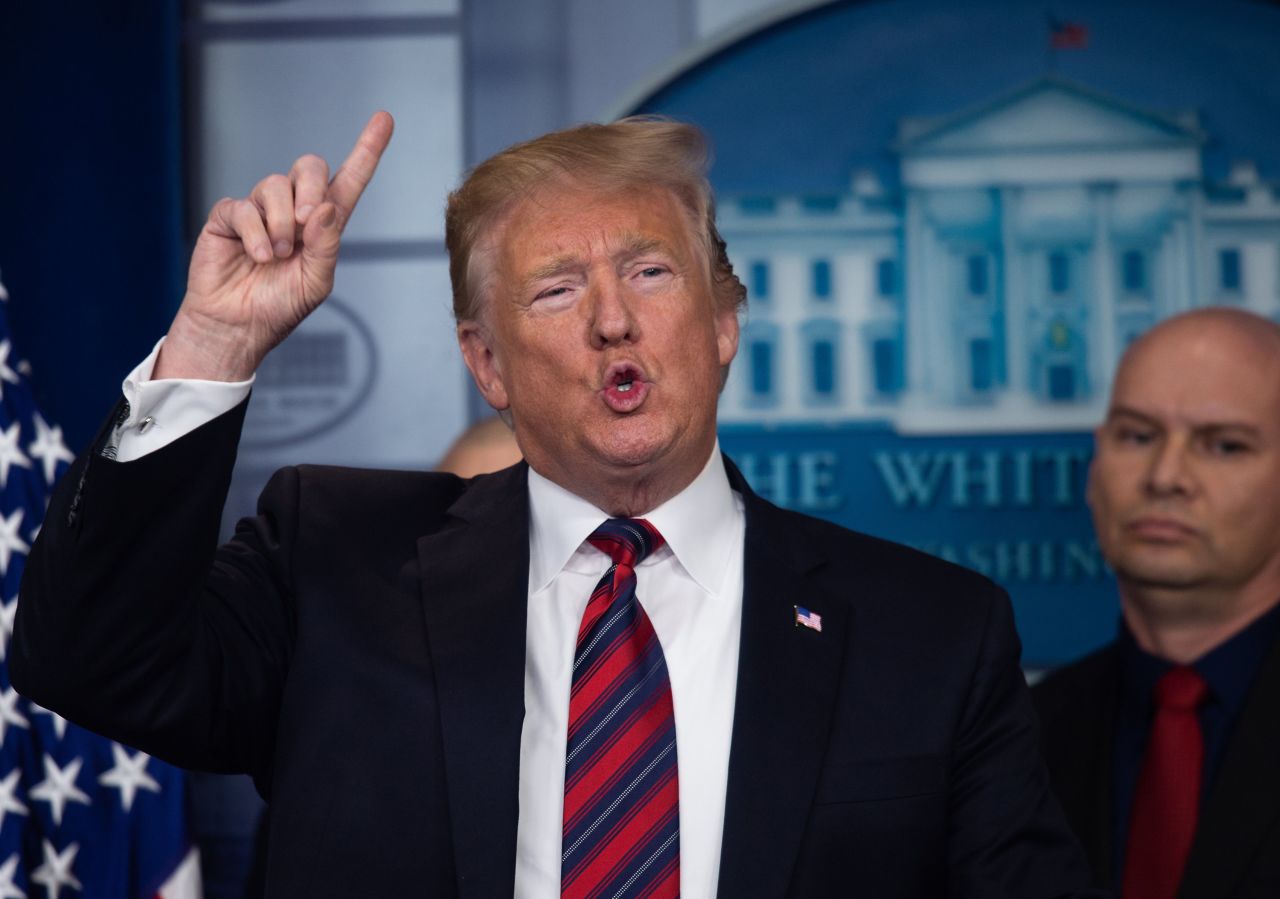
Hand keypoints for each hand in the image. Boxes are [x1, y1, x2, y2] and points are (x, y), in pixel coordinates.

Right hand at [155, 111, 394, 380]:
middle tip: (307, 221)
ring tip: (277, 255)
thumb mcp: (316, 283)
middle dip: (313, 188)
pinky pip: (245, 207)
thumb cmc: (279, 307)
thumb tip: (327, 207)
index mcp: (323, 226)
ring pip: (275, 184)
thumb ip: (327, 246)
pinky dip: (256, 233)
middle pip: (310, 167)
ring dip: (281, 222)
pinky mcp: (229, 217)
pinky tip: (258, 257)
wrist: (238, 327)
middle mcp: (293, 210)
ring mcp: (260, 210)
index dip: (367, 150)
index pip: (349, 180)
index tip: (385, 119)